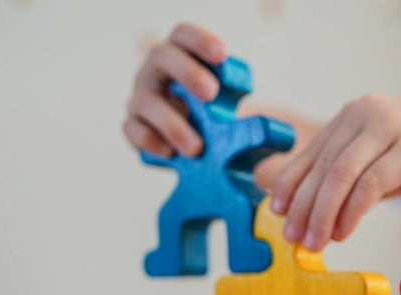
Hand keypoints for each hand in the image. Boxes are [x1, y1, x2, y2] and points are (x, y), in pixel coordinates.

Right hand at [123, 23, 226, 158]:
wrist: (195, 145)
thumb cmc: (213, 117)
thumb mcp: (228, 108)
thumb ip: (238, 107)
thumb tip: (268, 131)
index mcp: (181, 56)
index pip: (184, 35)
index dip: (200, 40)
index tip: (222, 54)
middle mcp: (157, 71)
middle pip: (162, 56)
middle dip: (187, 72)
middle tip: (211, 94)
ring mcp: (142, 97)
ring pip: (145, 100)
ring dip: (172, 123)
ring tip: (196, 148)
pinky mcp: (134, 125)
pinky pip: (132, 129)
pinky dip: (150, 140)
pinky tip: (169, 153)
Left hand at [271, 95, 400, 250]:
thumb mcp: (382, 160)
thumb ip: (352, 178)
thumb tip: (315, 215)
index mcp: (352, 115)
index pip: (311, 152)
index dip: (291, 184)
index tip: (278, 213)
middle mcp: (365, 114)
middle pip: (322, 166)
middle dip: (303, 207)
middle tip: (293, 238)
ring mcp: (388, 127)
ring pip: (340, 175)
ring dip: (322, 214)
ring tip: (314, 242)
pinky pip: (370, 184)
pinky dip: (351, 212)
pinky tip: (343, 233)